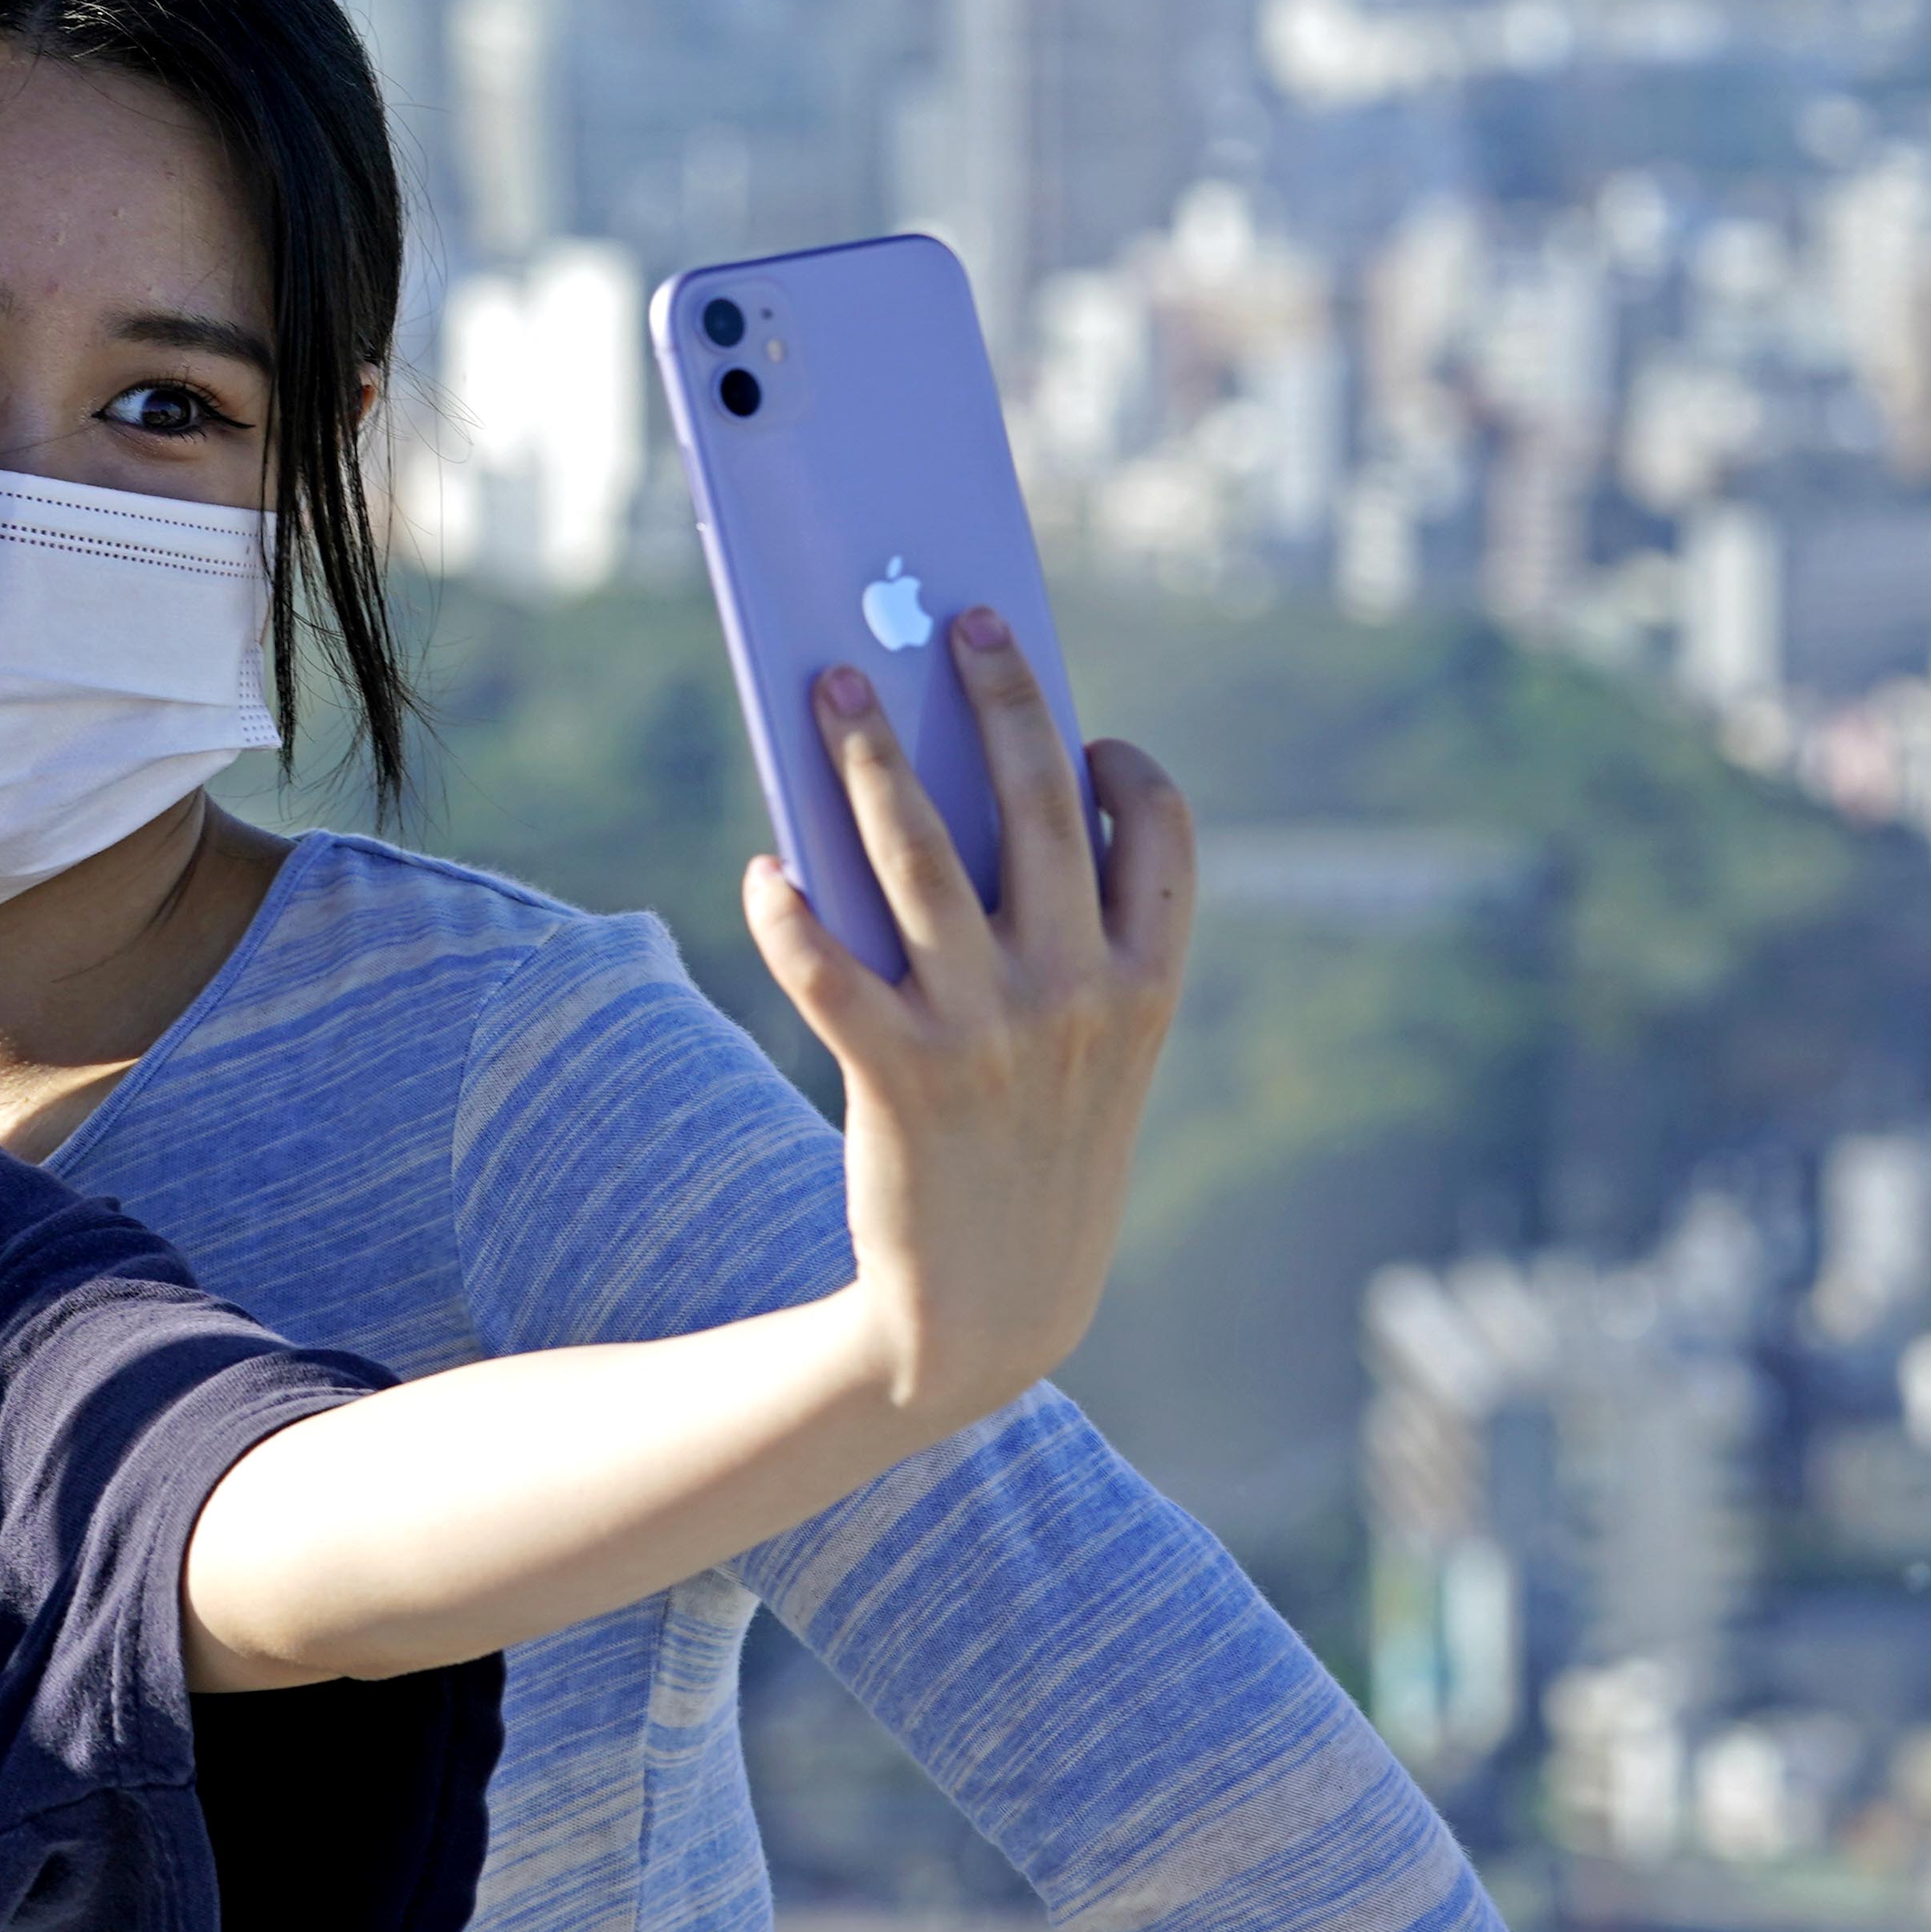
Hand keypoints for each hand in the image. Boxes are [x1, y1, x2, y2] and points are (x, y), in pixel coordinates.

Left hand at [745, 611, 1192, 1428]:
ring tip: (832, 689)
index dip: (1128, 770)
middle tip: (955, 618)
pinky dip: (789, 911)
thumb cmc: (1034, 1153)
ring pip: (921, 859)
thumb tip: (971, 803)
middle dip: (998, 696)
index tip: (1090, 731)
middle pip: (1042, 806)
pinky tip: (766, 870)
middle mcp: (1079, 997)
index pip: (1164, 838)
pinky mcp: (897, 1079)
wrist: (990, 1313)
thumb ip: (1060, 946)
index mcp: (1147, 987)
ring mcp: (988, 1037)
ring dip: (870, 761)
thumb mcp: (1089, 1057)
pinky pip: (828, 968)